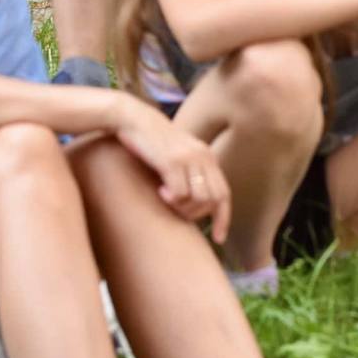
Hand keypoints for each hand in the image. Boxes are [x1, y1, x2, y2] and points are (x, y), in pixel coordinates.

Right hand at [111, 99, 232, 243]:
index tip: (219, 238)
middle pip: (213, 200)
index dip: (224, 218)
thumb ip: (189, 173)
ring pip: (198, 200)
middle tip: (178, 212)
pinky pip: (180, 193)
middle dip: (197, 215)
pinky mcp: (172, 161)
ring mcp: (189, 158)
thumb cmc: (151, 141)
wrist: (134, 118)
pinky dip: (171, 199)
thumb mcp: (176, 155)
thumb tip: (193, 203)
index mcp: (207, 156)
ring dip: (182, 208)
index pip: (223, 194)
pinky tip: (159, 191)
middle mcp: (203, 156)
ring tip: (166, 199)